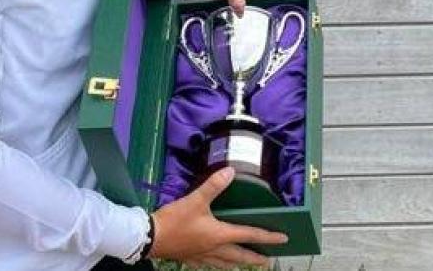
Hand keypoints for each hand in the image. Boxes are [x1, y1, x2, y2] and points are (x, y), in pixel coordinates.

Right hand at [149, 168, 287, 268]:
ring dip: (237, 263)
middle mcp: (214, 249)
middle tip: (268, 259)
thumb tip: (230, 172)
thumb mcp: (195, 200)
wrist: (149, 238)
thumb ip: (213, 185)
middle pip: (240, 255)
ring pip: (225, 263)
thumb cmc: (174, 221)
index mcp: (219, 235)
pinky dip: (217, 264)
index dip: (268, 236)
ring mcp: (201, 256)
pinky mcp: (189, 258)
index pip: (249, 235)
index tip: (284, 239)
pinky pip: (208, 264)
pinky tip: (214, 263)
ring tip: (244, 264)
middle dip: (255, 257)